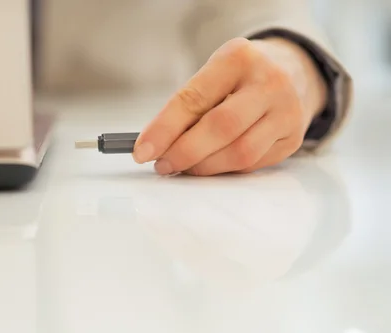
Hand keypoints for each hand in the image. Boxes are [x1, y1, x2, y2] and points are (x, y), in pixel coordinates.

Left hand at [132, 37, 327, 175]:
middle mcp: (268, 82)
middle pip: (220, 128)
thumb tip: (156, 143)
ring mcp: (286, 112)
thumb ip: (189, 105)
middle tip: (162, 164)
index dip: (164, 129)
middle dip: (184, 153)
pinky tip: (210, 164)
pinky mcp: (293, 138)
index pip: (194, 99)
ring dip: (204, 167)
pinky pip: (252, 165)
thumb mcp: (214, 73)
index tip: (143, 150)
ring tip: (184, 166)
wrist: (293, 71)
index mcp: (238, 59)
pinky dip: (224, 170)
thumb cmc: (241, 75)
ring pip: (239, 154)